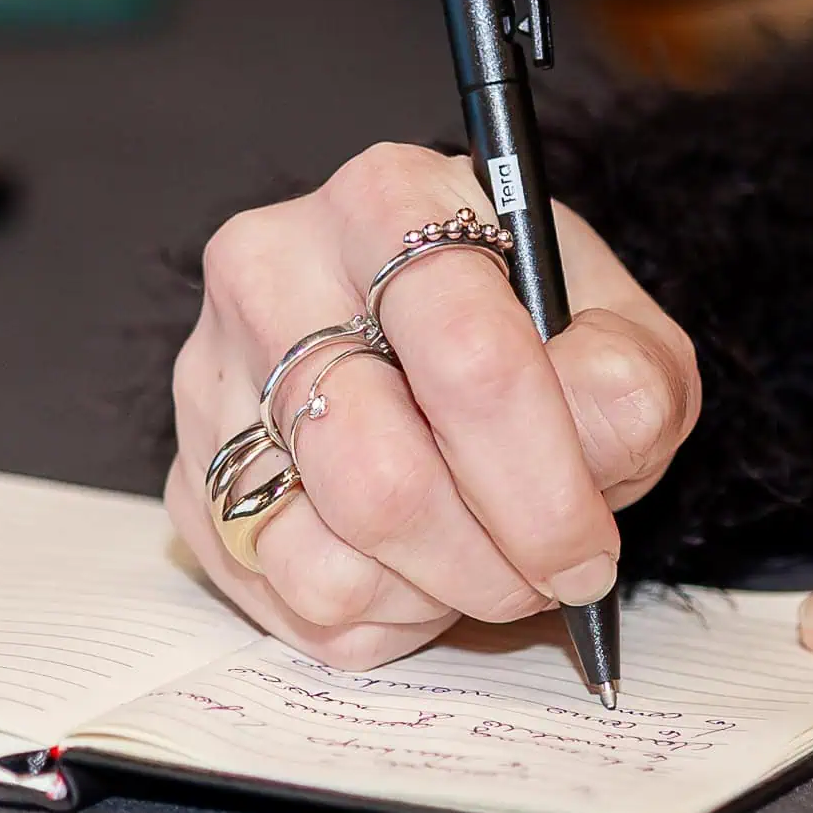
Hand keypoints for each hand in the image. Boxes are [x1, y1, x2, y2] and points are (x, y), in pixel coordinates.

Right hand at [165, 143, 699, 666]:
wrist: (426, 342)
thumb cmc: (521, 332)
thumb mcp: (613, 332)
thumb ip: (623, 384)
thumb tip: (584, 458)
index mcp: (389, 199)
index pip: (468, 360)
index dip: (542, 485)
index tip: (587, 551)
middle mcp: (273, 271)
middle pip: (380, 476)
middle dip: (488, 563)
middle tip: (544, 576)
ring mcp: (212, 377)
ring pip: (325, 558)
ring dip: (434, 594)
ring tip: (478, 556)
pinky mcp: (189, 476)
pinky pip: (289, 598)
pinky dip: (378, 613)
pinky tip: (413, 562)